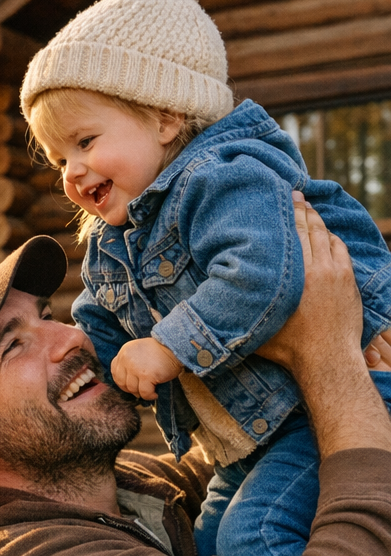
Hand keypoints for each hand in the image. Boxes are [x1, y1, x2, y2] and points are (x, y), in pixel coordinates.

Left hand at [111, 337, 183, 399]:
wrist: (175, 347)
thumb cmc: (160, 351)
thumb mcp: (139, 350)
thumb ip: (130, 361)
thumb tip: (127, 382)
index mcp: (124, 352)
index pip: (115, 371)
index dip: (122, 381)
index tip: (130, 384)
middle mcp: (127, 358)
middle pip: (121, 382)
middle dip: (130, 389)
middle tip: (141, 390)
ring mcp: (135, 367)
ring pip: (132, 389)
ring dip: (141, 393)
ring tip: (150, 390)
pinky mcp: (146, 375)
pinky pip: (144, 393)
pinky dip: (149, 396)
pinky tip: (155, 394)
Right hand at [256, 192, 390, 456]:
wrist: (326, 361)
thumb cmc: (287, 348)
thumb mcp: (254, 328)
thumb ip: (236, 310)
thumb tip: (205, 304)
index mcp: (295, 275)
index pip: (292, 232)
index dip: (288, 212)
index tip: (283, 196)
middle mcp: (318, 268)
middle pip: (311, 228)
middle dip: (302, 210)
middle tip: (295, 194)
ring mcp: (337, 274)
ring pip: (327, 237)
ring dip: (318, 223)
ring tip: (309, 211)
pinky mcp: (349, 283)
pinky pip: (342, 252)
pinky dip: (333, 240)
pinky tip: (327, 236)